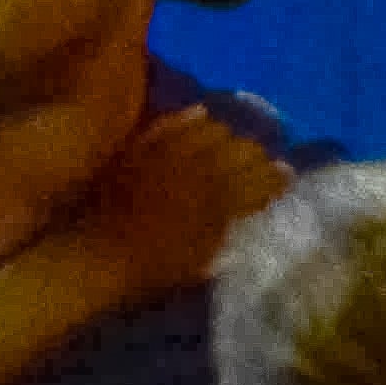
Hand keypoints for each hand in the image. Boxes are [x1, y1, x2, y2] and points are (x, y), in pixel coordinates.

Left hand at [78, 106, 291, 291]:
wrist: (98, 253)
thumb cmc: (151, 268)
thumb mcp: (200, 261)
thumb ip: (227, 238)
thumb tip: (246, 221)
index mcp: (220, 201)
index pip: (260, 181)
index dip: (276, 178)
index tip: (287, 176)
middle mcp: (201, 168)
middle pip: (242, 149)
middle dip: (258, 155)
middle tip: (264, 161)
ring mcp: (170, 152)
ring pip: (213, 129)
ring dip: (228, 136)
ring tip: (233, 142)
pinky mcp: (143, 144)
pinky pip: (174, 122)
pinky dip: (191, 119)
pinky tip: (201, 116)